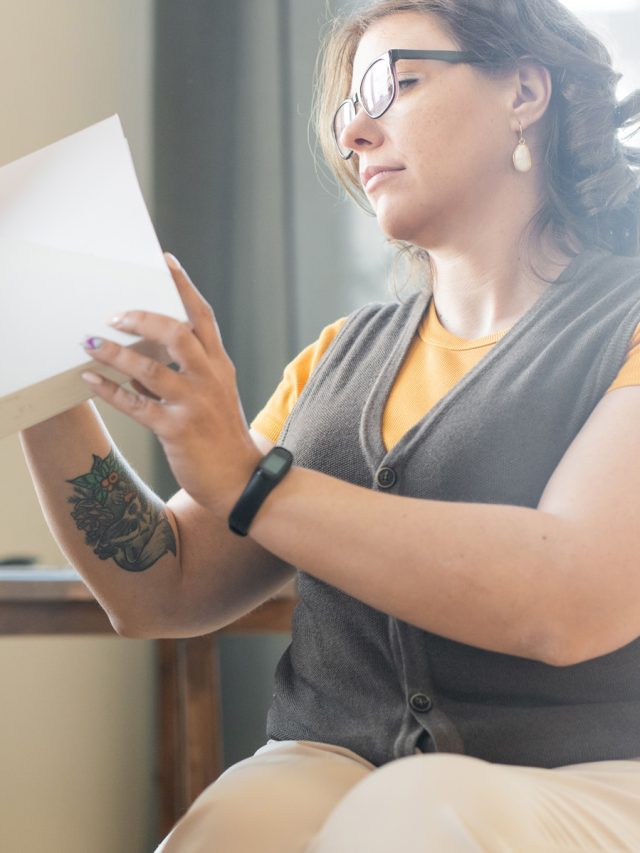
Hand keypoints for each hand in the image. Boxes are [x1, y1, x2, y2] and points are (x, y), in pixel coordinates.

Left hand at [81, 253, 260, 516]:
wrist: (241, 481)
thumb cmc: (222, 436)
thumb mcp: (212, 396)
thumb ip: (182, 374)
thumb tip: (137, 363)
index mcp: (220, 366)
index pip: (202, 316)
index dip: (183, 286)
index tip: (165, 260)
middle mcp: (209, 379)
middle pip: (176, 332)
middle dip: (141, 317)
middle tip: (114, 315)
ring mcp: (194, 404)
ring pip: (150, 368)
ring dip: (115, 353)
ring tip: (91, 343)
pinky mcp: (176, 430)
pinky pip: (136, 404)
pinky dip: (110, 390)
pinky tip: (92, 380)